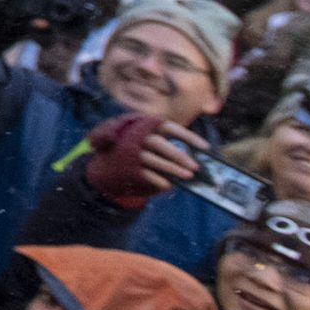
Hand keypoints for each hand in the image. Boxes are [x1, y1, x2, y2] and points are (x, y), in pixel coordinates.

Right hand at [82, 115, 202, 207]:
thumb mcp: (144, 139)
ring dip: (172, 169)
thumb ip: (166, 143)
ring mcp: (129, 153)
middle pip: (158, 144)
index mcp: (144, 124)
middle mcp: (135, 136)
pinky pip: (146, 174)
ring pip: (153, 160)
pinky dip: (158, 180)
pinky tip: (169, 184)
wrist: (105, 165)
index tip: (205, 147)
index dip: (187, 136)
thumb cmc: (133, 150)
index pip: (169, 127)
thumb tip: (191, 153)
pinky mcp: (127, 168)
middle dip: (178, 155)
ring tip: (188, 176)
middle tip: (195, 166)